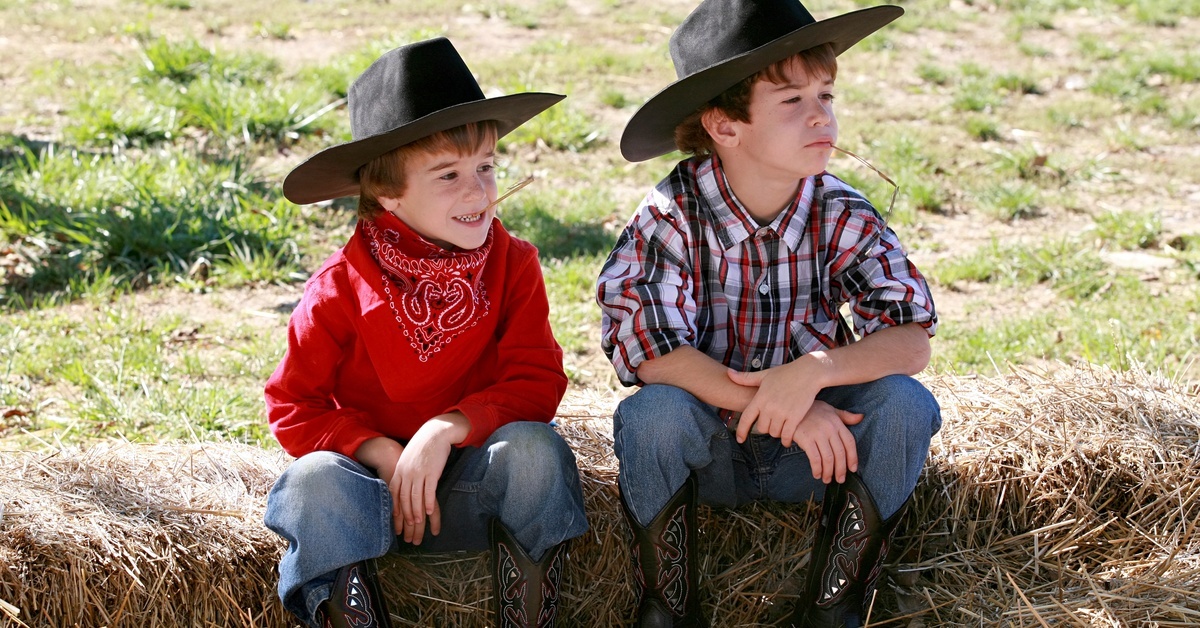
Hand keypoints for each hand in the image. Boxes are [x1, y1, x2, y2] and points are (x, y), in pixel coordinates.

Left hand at [391, 421, 455, 544]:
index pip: (394, 492)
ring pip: (416, 497)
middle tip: (408, 527)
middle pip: (404, 498)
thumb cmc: (422, 446)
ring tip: (418, 523)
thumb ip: (404, 470)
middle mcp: (407, 472)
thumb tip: (402, 483)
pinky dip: (428, 503)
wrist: (435, 433)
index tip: (396, 519)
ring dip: (417, 512)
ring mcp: (419, 472)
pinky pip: (429, 491)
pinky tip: (430, 512)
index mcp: (400, 469)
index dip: (394, 507)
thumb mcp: (408, 458)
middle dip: (406, 514)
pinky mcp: (431, 472)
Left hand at [728, 361, 824, 445]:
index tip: (740, 439)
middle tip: (772, 423)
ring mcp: (782, 413)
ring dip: (777, 433)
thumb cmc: (786, 373)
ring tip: (781, 427)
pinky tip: (787, 439)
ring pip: (774, 433)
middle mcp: (769, 407)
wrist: (809, 372)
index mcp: (760, 398)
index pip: (746, 418)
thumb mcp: (764, 375)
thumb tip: (728, 374)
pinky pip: (787, 435)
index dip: (741, 431)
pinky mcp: (795, 417)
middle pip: (762, 428)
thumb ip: (746, 378)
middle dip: (766, 428)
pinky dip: (786, 440)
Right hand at [789, 401, 862, 483]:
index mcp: (837, 422)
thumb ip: (845, 416)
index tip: (853, 469)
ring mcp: (818, 434)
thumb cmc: (811, 410)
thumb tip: (861, 417)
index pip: (849, 442)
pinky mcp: (806, 439)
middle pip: (840, 453)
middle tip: (840, 479)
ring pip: (828, 458)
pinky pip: (815, 458)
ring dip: (829, 472)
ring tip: (827, 479)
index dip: (853, 458)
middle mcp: (829, 428)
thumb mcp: (830, 410)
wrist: (790, 407)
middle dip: (841, 469)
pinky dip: (817, 469)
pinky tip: (817, 474)